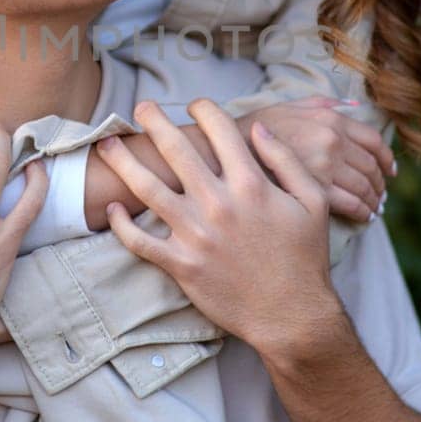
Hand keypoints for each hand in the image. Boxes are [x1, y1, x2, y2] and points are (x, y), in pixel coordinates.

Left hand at [96, 99, 343, 357]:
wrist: (292, 315)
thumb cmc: (305, 258)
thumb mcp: (313, 202)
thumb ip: (286, 161)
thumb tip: (258, 128)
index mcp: (251, 184)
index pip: (220, 129)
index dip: (203, 109)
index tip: (194, 106)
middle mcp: (218, 203)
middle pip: (175, 149)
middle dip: (154, 121)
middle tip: (140, 106)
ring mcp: (195, 234)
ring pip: (146, 189)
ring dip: (122, 162)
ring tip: (106, 145)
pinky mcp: (181, 264)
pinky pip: (140, 241)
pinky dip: (121, 224)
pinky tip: (114, 208)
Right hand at [243, 97, 394, 221]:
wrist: (223, 154)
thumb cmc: (253, 131)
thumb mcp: (287, 107)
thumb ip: (322, 105)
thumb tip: (354, 105)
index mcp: (329, 120)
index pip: (373, 140)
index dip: (386, 157)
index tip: (389, 169)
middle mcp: (332, 142)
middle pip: (371, 166)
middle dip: (381, 182)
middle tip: (383, 193)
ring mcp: (325, 168)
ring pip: (364, 187)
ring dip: (374, 199)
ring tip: (375, 208)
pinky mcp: (316, 193)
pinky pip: (352, 204)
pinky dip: (363, 212)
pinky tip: (364, 217)